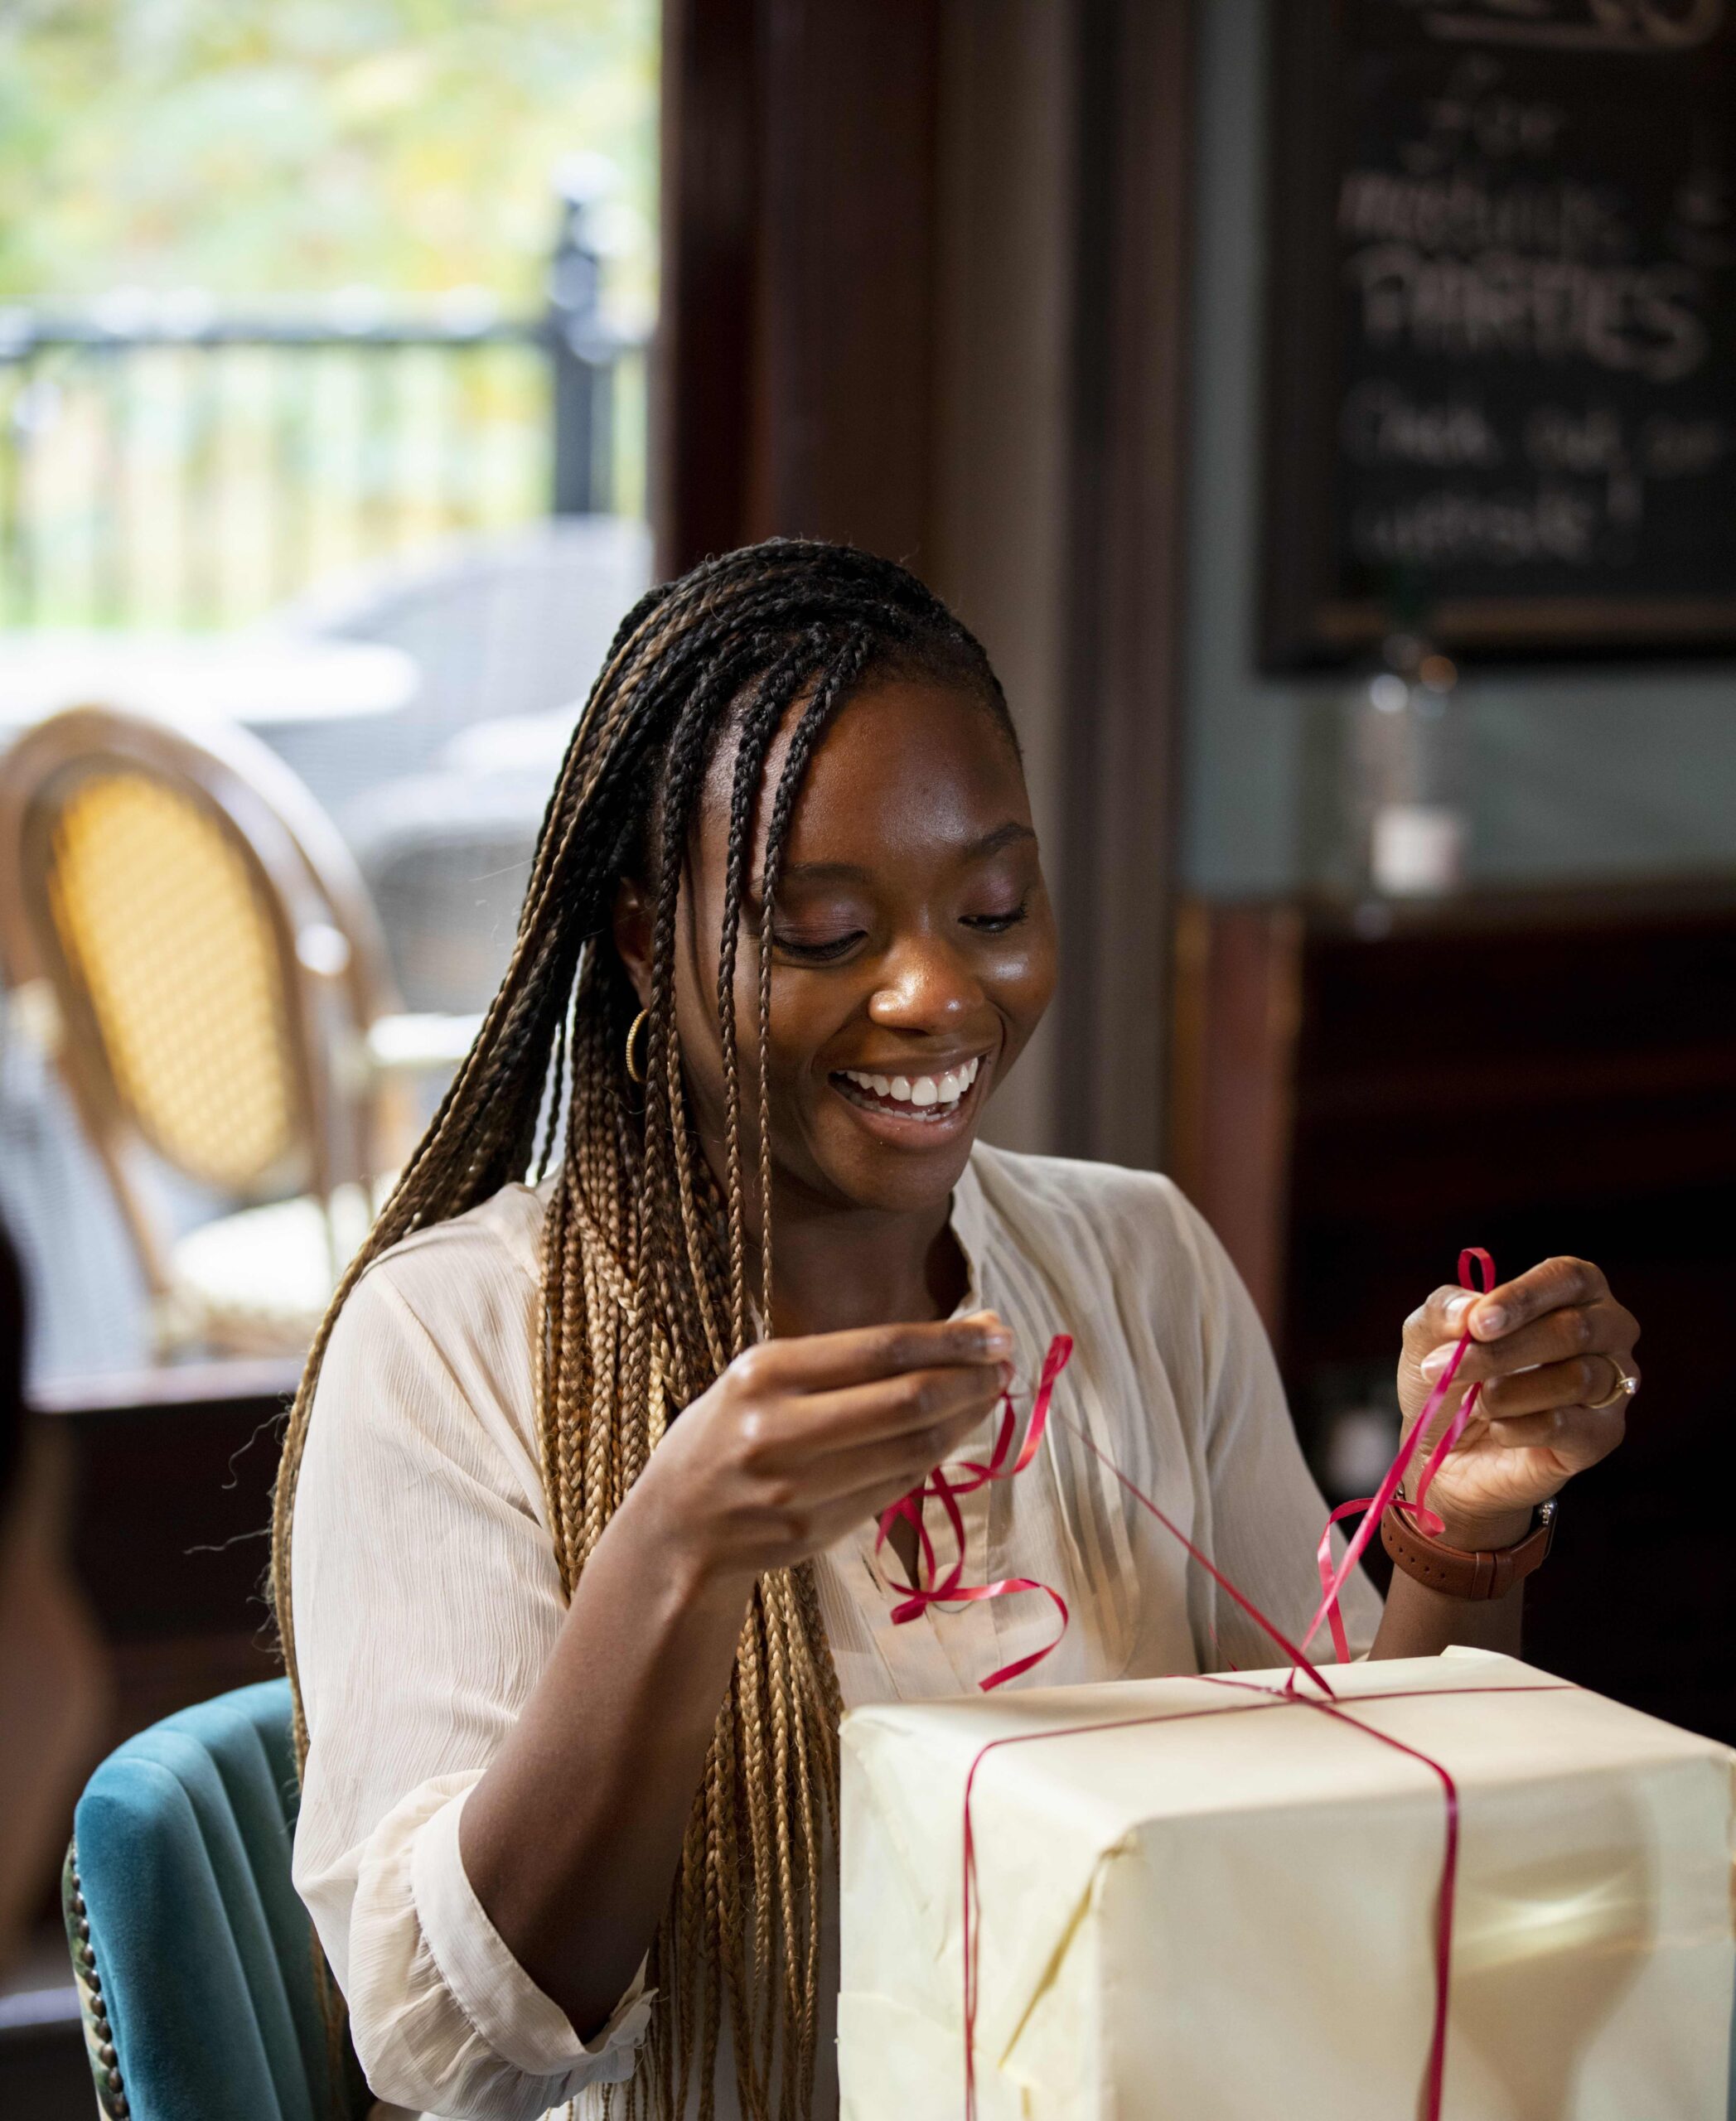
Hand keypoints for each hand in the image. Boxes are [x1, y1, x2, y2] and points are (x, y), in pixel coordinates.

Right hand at [627, 1311, 1013, 1589]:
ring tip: (990, 1393)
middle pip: (907, 1402)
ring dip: (965, 1420)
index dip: (950, 1341)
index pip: (881, 1350)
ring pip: (911, 1450)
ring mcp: (796, 1489)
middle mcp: (778, 1430)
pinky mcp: (812, 1534)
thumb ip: (844, 1358)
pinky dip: (934, 1458)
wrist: (675, 1526)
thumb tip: (954, 1334)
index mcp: (764, 1373)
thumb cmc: (728, 1431)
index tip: (997, 1330)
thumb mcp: (761, 1375)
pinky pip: (895, 1489)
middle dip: (970, 1380)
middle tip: (1005, 1362)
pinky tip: (954, 1435)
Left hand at [1397, 1258, 1638, 1549]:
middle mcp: (1608, 1331)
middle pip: (1575, 1329)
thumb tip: (1470, 1310)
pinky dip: (1517, 1427)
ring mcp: (1612, 1385)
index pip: (1569, 1277)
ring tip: (1473, 1402)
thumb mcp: (1429, 1332)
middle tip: (1448, 1367)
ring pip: (1576, 1379)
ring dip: (1506, 1392)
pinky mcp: (1602, 1435)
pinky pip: (1567, 1426)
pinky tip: (1496, 1428)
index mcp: (1575, 1290)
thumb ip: (1446, 1310)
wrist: (1446, 1450)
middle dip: (1503, 1352)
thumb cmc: (1451, 1374)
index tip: (1477, 1323)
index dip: (1523, 1298)